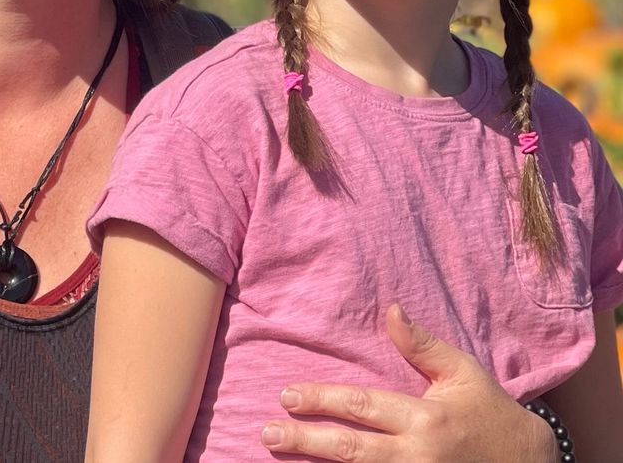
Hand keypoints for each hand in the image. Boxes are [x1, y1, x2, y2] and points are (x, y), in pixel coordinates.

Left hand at [259, 305, 556, 461]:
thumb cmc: (491, 413)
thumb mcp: (462, 373)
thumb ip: (422, 346)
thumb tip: (391, 311)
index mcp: (426, 417)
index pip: (362, 406)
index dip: (321, 400)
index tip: (287, 396)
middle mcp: (419, 455)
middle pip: (352, 448)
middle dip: (305, 439)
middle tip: (268, 432)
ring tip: (280, 456)